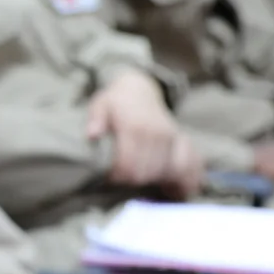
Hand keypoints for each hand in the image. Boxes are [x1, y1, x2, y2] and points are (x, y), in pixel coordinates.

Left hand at [84, 71, 184, 190]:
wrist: (139, 90)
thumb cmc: (115, 102)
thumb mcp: (100, 106)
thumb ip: (96, 120)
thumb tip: (92, 135)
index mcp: (133, 127)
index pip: (128, 164)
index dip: (117, 176)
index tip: (110, 176)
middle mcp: (154, 133)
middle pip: (144, 173)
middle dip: (131, 181)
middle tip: (121, 178)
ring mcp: (168, 137)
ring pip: (161, 173)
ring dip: (149, 181)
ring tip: (136, 178)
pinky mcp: (178, 139)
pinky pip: (182, 165)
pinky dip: (173, 177)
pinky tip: (164, 183)